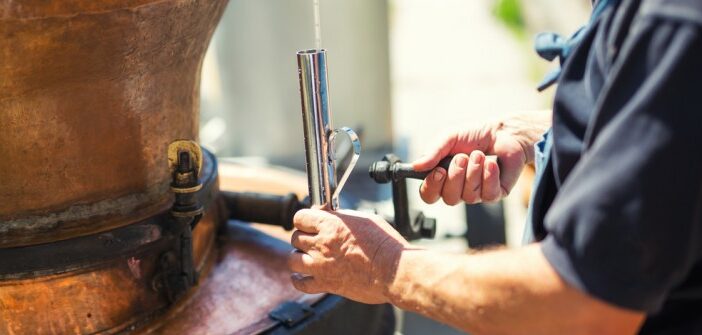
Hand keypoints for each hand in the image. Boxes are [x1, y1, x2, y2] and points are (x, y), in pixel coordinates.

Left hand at [287, 208, 410, 303]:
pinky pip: (301, 283)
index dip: (305, 219)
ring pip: (293, 259)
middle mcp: (321, 244)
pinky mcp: (326, 284)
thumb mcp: (364, 219)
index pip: (300, 217)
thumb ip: (342, 217)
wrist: (393, 271)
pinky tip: (302, 276)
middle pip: (295, 238)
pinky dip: (299, 279)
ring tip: (309, 257)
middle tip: (314, 240)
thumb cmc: (385, 244)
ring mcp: (321, 266)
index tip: (310, 222)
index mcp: (330, 225)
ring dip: (300, 257)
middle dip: (303, 237)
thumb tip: (330, 215)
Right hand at [413, 113, 548, 204]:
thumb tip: (416, 165)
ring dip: (474, 172)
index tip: (438, 172)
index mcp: (442, 177)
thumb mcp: (449, 137)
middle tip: (463, 157)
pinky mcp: (494, 194)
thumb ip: (433, 151)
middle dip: (456, 176)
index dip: (431, 187)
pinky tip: (492, 163)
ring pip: (469, 196)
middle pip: (449, 198)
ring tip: (479, 154)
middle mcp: (457, 189)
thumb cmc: (474, 135)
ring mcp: (475, 194)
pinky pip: (488, 194)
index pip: (428, 195)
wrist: (503, 132)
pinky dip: (489, 176)